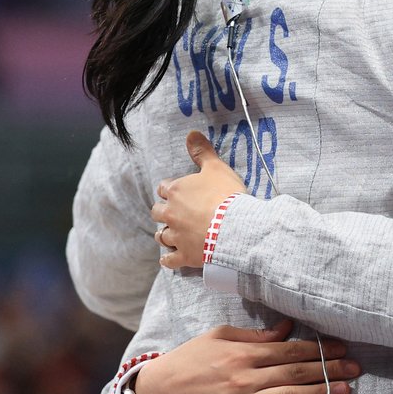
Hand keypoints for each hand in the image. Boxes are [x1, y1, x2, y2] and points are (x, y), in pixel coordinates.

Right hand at [132, 319, 360, 393]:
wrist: (163, 391)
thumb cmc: (192, 358)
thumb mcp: (220, 336)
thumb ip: (256, 334)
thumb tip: (287, 328)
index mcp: (244, 352)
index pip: (289, 350)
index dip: (319, 349)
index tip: (341, 348)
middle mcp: (247, 377)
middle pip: (296, 373)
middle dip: (329, 370)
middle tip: (355, 368)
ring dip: (321, 393)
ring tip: (346, 389)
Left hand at [152, 131, 247, 269]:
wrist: (235, 228)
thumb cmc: (226, 195)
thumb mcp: (216, 168)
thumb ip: (202, 151)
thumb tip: (191, 133)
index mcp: (176, 191)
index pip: (164, 188)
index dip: (171, 189)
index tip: (177, 191)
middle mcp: (171, 214)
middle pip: (157, 212)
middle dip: (164, 211)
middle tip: (174, 212)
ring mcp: (176, 236)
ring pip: (161, 235)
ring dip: (164, 234)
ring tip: (171, 234)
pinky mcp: (184, 255)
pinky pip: (169, 260)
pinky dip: (168, 259)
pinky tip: (169, 259)